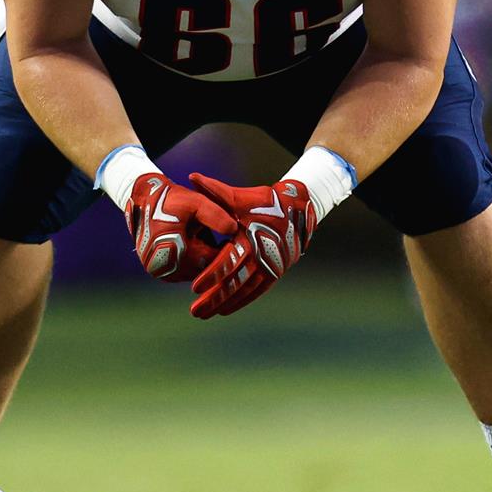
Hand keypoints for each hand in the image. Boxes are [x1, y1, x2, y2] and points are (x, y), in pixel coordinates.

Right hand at [122, 171, 246, 284]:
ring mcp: (160, 272)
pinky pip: (184, 269)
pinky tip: (193, 239)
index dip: (227, 249)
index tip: (237, 237)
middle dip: (214, 253)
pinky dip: (192, 258)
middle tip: (221, 234)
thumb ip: (216, 216)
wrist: (142, 200)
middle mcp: (163, 268)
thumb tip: (234, 230)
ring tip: (203, 233)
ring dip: (203, 256)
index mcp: (172, 252)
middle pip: (203, 268)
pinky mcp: (158, 271)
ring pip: (194, 270)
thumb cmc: (171, 199)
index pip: (211, 260)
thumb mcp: (196, 202)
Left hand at [184, 174, 319, 318]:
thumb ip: (215, 191)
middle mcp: (262, 256)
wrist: (299, 209)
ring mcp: (271, 267)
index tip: (194, 288)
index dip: (211, 276)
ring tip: (204, 314)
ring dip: (224, 304)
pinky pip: (256, 292)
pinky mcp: (275, 272)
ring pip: (244, 291)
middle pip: (234, 283)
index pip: (228, 262)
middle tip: (194, 311)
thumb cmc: (264, 201)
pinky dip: (241, 302)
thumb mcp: (240, 196)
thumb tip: (192, 177)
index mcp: (250, 239)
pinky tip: (225, 310)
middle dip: (213, 298)